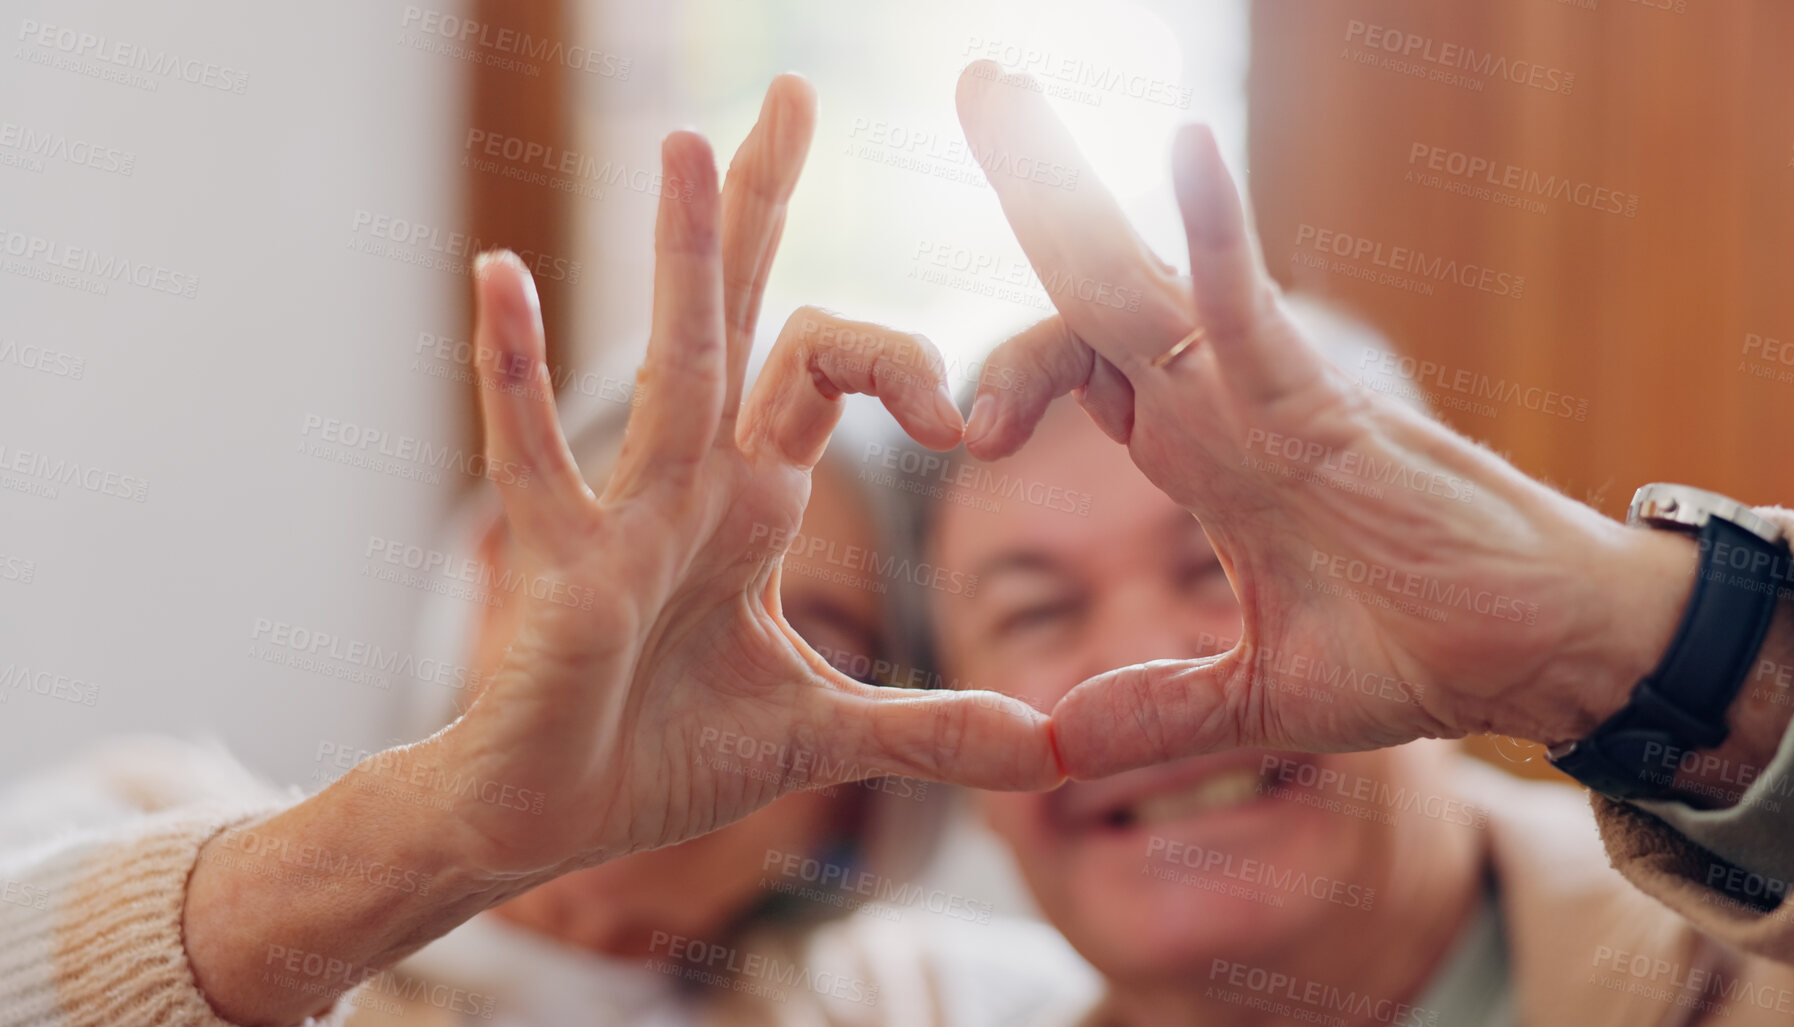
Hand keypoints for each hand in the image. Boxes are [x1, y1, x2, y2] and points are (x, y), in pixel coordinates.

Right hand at [185, 75, 1055, 1026]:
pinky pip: (534, 456)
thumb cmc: (663, 755)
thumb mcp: (822, 735)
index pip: (828, 370)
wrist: (552, 821)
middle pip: (740, 315)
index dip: (904, 364)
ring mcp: (623, 512)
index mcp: (750, 498)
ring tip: (687, 142)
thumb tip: (1050, 749)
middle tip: (795, 90)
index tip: (962, 419)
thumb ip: (932, 733)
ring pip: (667, 363)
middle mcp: (690, 479)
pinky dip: (514, 372)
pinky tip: (500, 276)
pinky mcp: (559, 567)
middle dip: (764, 205)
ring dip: (682, 257)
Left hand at [950, 61, 1705, 776]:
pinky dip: (1218, 237)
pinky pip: (1255, 312)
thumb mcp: (1259, 697)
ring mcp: (1270, 393)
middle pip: (1097, 280)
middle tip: (973, 82)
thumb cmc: (1424, 652)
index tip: (962, 432)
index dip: (1011, 370)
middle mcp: (1224, 401)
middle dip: (1033, 188)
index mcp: (1203, 452)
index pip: (1083, 365)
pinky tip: (1183, 152)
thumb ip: (1157, 713)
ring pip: (1143, 273)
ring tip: (999, 87)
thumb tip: (1051, 753)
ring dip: (1070, 183)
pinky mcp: (1330, 409)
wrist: (1541, 658)